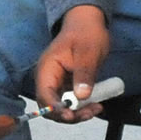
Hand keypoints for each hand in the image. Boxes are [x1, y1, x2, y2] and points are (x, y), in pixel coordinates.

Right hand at [34, 6, 110, 120]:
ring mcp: (56, 83)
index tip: (71, 115)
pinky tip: (95, 105)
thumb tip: (81, 95)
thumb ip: (84, 73)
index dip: (55, 109)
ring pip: (60, 107)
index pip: (44, 95)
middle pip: (50, 106)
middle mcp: (48, 79)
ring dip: (76, 113)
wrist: (87, 23)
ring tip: (96, 108)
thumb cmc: (86, 33)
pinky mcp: (65, 86)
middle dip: (68, 114)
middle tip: (89, 113)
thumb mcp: (88, 52)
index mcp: (47, 69)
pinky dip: (81, 107)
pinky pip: (69, 102)